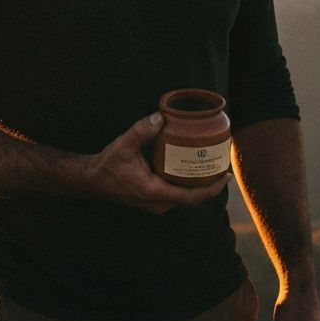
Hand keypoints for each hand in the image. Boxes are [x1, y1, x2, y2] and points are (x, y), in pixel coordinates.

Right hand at [89, 112, 231, 214]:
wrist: (93, 180)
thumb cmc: (108, 165)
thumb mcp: (124, 145)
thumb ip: (142, 131)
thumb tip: (161, 117)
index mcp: (155, 193)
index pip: (192, 197)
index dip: (212, 188)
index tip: (226, 175)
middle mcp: (159, 203)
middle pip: (193, 198)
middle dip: (210, 184)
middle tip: (222, 165)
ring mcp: (157, 204)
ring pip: (185, 197)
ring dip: (199, 185)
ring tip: (212, 166)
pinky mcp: (154, 200)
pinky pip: (177, 194)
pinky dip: (188, 184)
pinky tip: (192, 169)